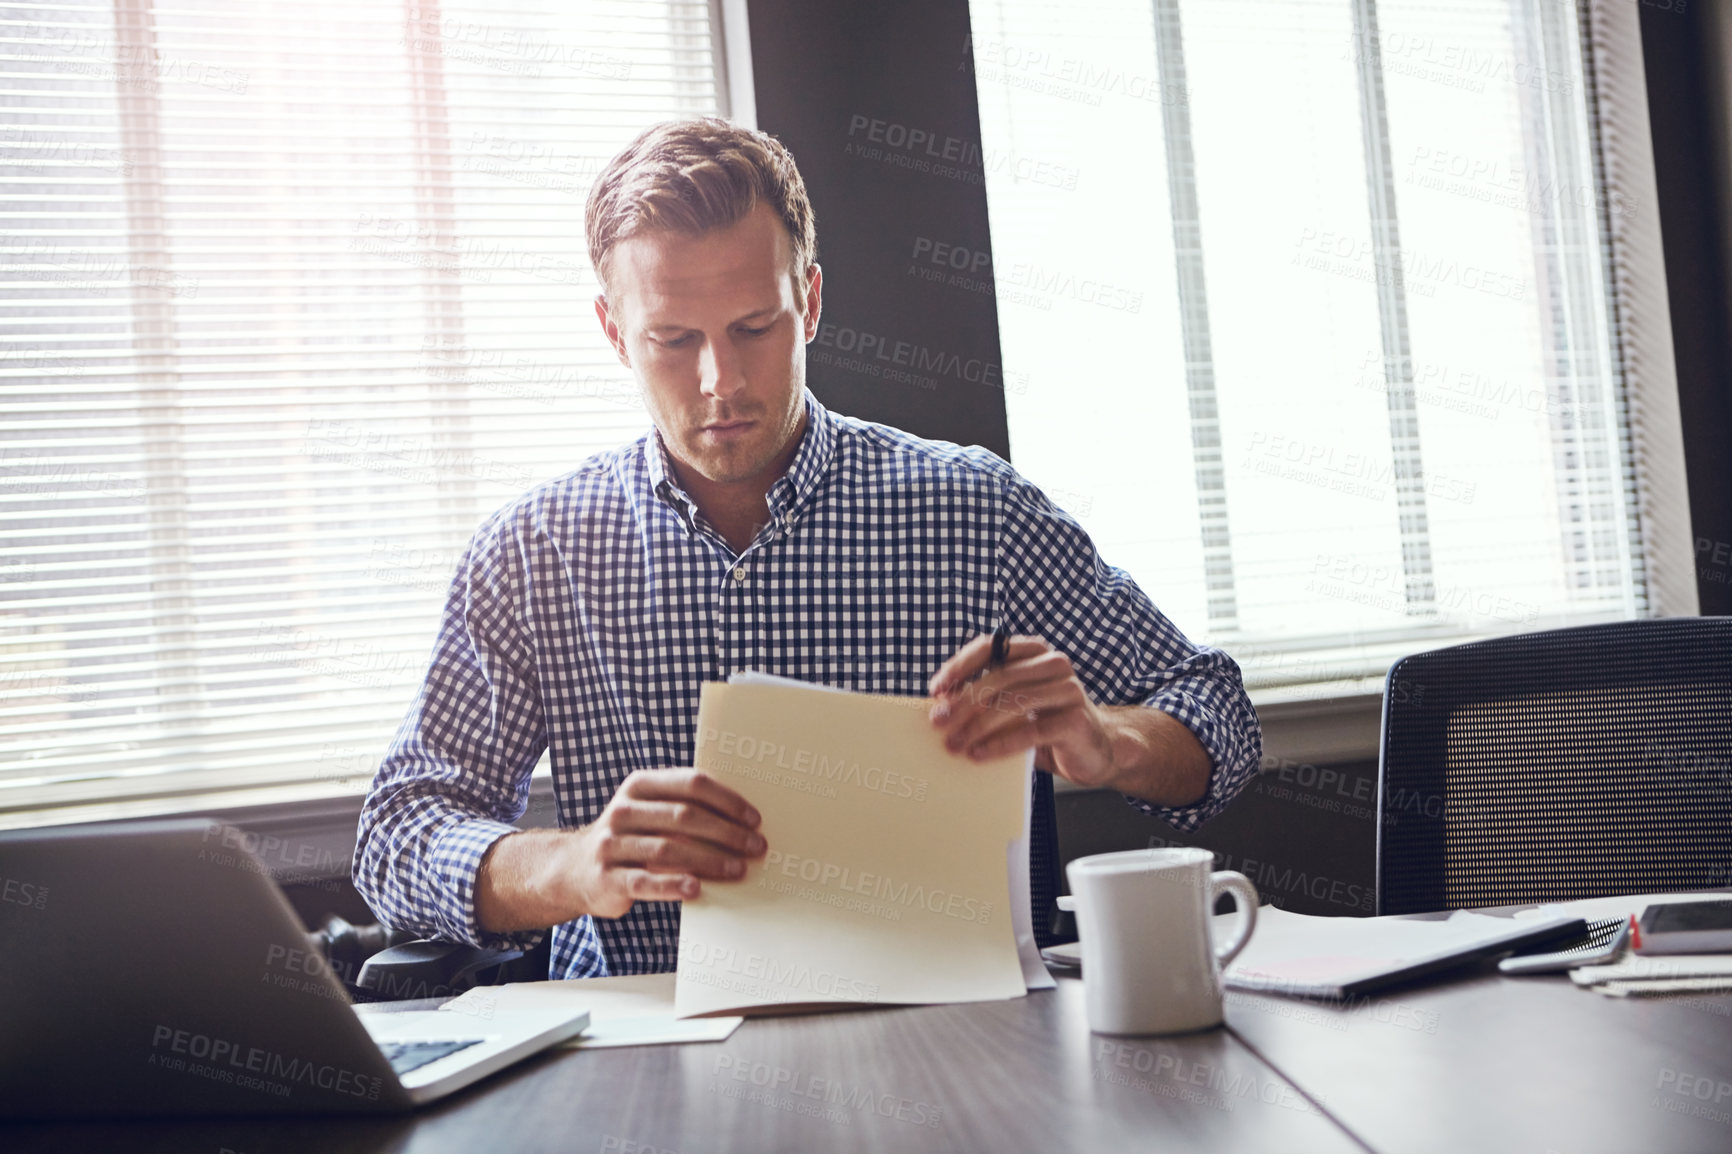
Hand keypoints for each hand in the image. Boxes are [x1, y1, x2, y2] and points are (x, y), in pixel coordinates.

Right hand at [476, 768, 766, 930]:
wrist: (573, 870)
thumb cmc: (630, 838)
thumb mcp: (649, 813)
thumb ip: (684, 808)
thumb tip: (743, 821)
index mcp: (639, 786)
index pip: (691, 784)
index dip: (727, 801)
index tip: (754, 819)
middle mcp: (623, 810)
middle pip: (684, 817)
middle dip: (726, 832)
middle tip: (755, 847)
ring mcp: (611, 844)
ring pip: (669, 849)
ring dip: (710, 860)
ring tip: (738, 870)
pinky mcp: (607, 878)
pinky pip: (645, 880)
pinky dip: (673, 885)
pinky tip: (697, 889)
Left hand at [926, 633, 1116, 788]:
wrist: (1099, 750)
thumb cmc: (1049, 726)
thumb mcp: (1017, 706)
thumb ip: (990, 698)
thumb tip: (942, 706)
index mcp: (1036, 652)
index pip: (990, 647)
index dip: (959, 666)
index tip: (936, 689)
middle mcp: (1054, 664)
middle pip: (998, 678)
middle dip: (962, 702)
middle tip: (938, 721)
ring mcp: (1068, 689)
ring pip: (1012, 703)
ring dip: (976, 726)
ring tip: (954, 744)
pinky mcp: (1075, 719)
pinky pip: (1029, 731)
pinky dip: (999, 744)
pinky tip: (979, 754)